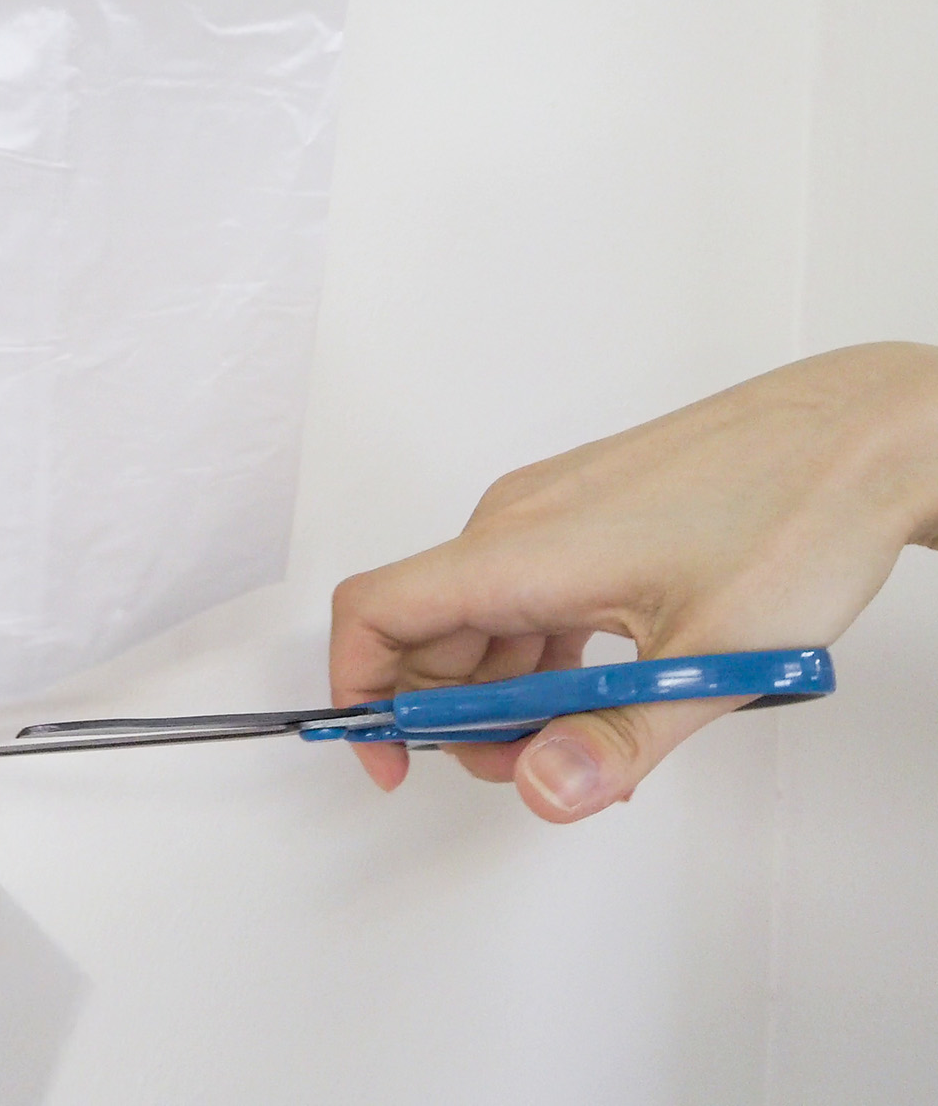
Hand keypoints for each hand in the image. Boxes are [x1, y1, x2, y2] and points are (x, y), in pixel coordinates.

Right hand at [330, 342, 937, 820]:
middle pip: (428, 627)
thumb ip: (618, 739)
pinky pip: (526, 591)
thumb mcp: (708, 658)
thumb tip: (544, 788)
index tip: (393, 757)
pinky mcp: (584, 514)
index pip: (377, 611)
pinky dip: (541, 655)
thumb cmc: (794, 513)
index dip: (360, 693)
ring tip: (584, 742)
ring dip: (507, 691)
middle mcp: (517, 521)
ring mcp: (550, 512)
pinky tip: (600, 693)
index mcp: (521, 547)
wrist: (862, 433)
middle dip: (454, 715)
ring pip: (482, 614)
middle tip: (528, 769)